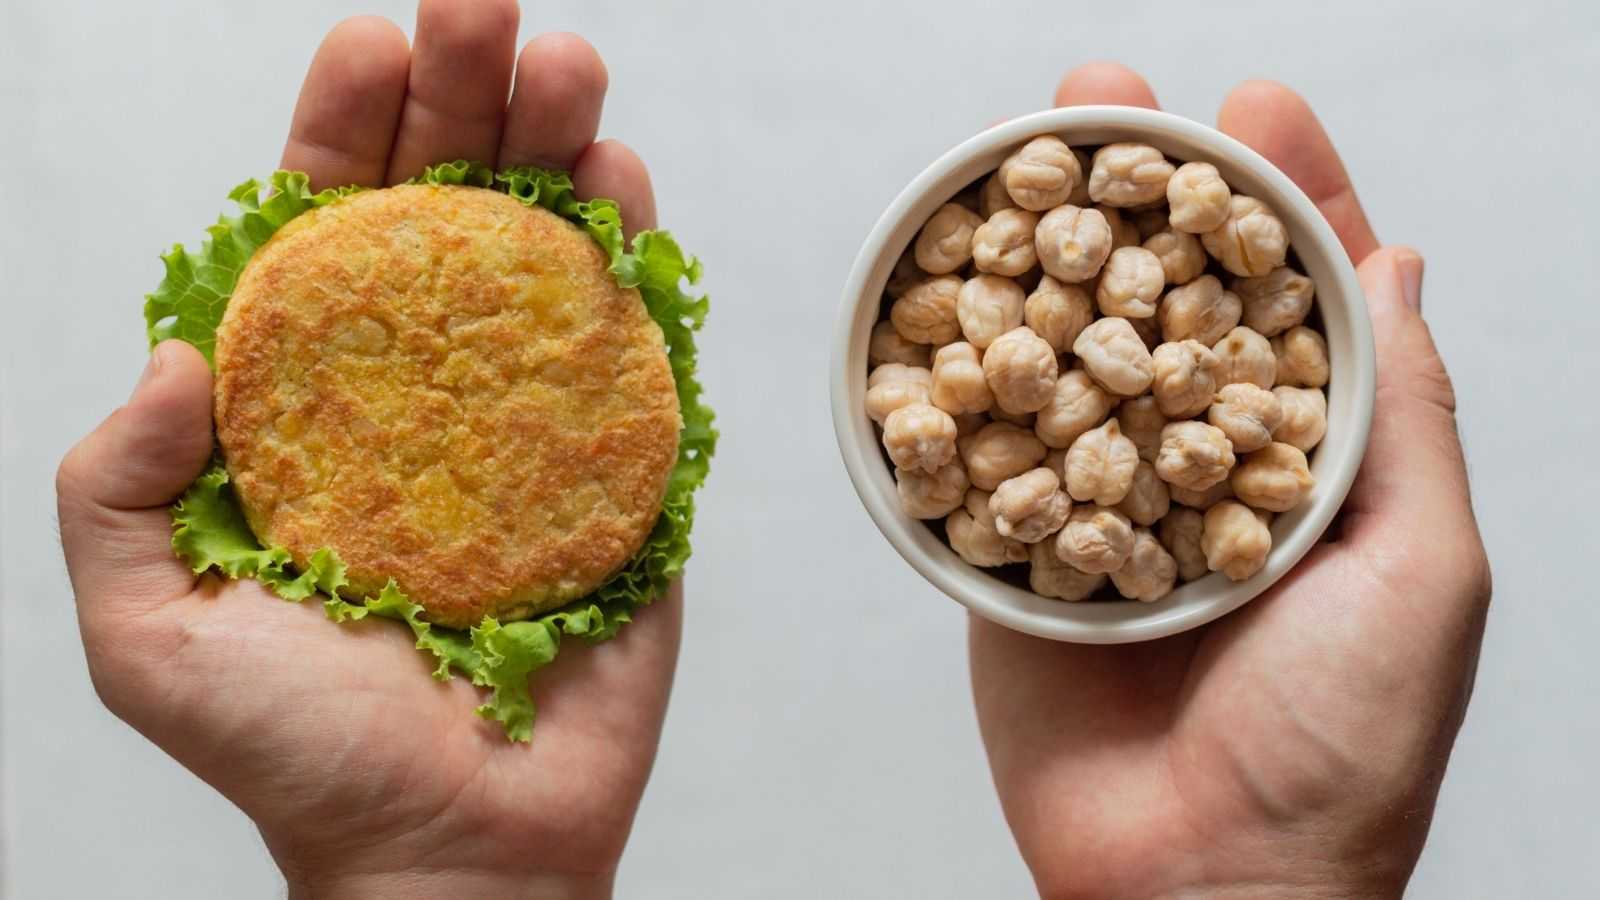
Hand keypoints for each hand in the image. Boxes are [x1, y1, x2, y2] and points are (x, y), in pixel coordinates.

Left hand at [57, 3, 675, 896]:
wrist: (455, 854)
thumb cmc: (299, 756)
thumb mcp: (147, 630)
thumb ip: (118, 488)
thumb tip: (181, 349)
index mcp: (313, 406)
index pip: (322, 237)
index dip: (343, 134)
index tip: (370, 47)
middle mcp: (422, 390)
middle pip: (444, 215)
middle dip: (464, 99)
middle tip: (489, 7)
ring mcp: (529, 419)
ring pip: (544, 255)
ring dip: (557, 148)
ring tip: (568, 64)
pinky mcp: (620, 466)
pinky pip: (630, 345)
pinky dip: (631, 256)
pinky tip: (621, 180)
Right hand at [969, 64, 1490, 899]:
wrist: (1198, 888)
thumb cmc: (1342, 747)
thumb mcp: (1420, 568)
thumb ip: (1404, 416)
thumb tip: (1399, 267)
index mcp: (1314, 459)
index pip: (1299, 298)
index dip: (1280, 196)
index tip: (1258, 106)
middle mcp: (1202, 464)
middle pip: (1168, 299)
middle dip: (1141, 191)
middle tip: (1110, 91)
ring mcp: (1102, 502)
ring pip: (1068, 354)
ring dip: (1043, 250)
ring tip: (1019, 149)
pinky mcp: (1014, 554)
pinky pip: (980, 455)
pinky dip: (956, 375)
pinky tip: (938, 289)